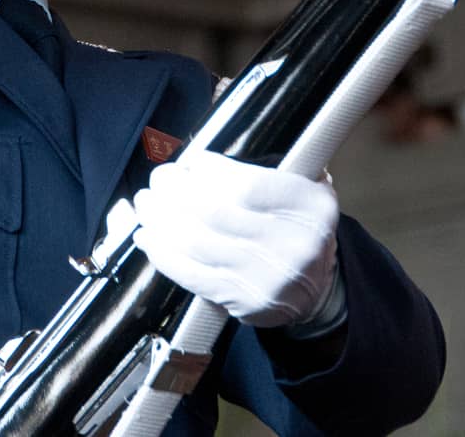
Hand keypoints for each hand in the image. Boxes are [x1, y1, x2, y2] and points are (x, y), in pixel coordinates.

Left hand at [132, 149, 338, 328]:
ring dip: (161, 219)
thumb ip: (269, 171)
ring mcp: (267, 278)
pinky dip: (163, 253)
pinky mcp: (243, 302)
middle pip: (215, 213)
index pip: (248, 186)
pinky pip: (192, 275)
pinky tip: (148, 236)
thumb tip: (201, 162)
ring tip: (146, 203)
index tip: (192, 163)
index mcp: (310, 208)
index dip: (210, 172)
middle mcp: (293, 245)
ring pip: (197, 243)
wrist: (318, 292)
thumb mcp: (306, 190)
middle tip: (159, 178)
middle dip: (175, 191)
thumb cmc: (298, 229)